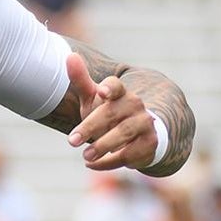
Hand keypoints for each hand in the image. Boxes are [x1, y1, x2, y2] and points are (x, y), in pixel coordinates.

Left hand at [64, 52, 157, 170]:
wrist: (138, 134)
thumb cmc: (108, 112)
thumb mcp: (93, 97)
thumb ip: (80, 79)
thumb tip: (69, 55)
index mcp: (120, 93)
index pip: (115, 86)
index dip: (109, 87)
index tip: (100, 91)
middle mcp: (135, 106)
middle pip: (111, 114)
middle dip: (90, 127)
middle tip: (71, 141)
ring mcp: (145, 125)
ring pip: (123, 134)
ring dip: (102, 146)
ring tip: (85, 157)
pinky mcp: (150, 144)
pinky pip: (129, 155)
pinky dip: (109, 162)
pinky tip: (92, 165)